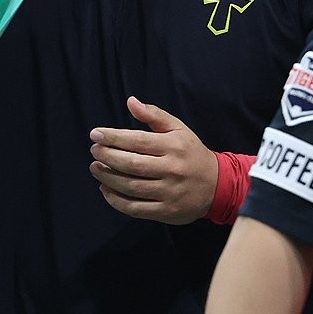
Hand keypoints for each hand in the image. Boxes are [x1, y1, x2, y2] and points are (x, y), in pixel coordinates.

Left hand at [88, 96, 217, 224]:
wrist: (218, 186)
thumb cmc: (191, 153)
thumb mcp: (178, 129)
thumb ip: (154, 115)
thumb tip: (131, 101)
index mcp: (173, 147)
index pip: (137, 141)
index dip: (113, 137)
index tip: (95, 134)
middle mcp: (172, 170)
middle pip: (132, 164)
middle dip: (107, 157)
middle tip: (94, 151)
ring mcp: (170, 193)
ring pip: (131, 186)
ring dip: (108, 178)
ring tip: (95, 168)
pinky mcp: (167, 212)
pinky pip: (136, 208)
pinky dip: (116, 200)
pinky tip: (105, 190)